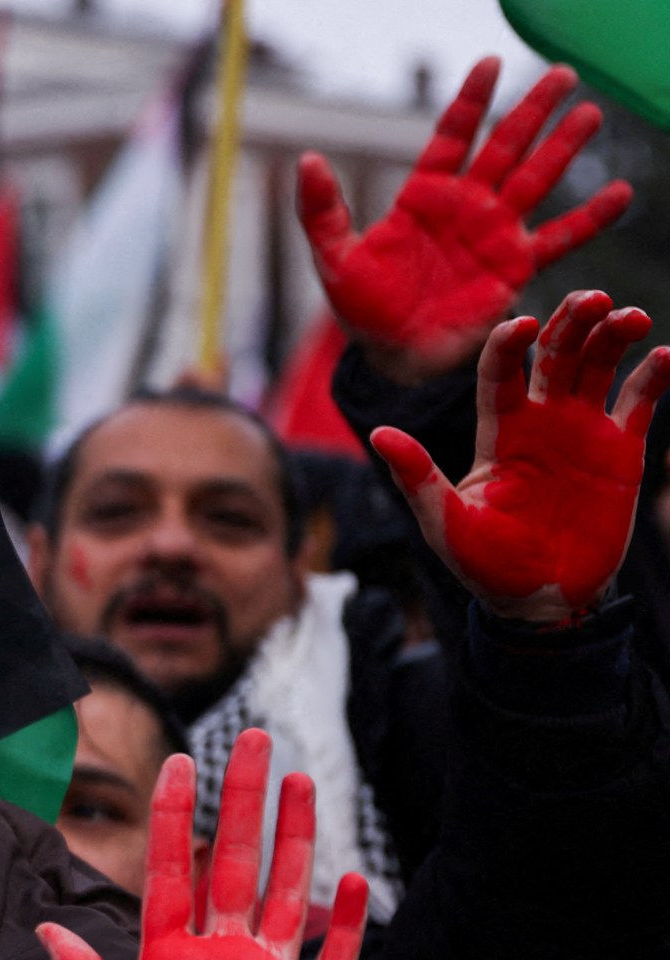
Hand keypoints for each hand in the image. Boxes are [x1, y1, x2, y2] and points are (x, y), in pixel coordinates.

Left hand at [39, 729, 366, 959]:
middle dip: (244, 803)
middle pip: (234, 866)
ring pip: (285, 897)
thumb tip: (51, 925)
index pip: (171, 876)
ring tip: (299, 780)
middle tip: (256, 739)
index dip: (177, 820)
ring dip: (295, 841)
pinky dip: (346, 926)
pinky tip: (350, 883)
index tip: (179, 763)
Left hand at [298, 59, 630, 383]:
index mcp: (425, 197)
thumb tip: (307, 160)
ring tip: (589, 115)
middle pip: (505, 146)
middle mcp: (466, 207)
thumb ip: (322, 210)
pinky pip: (559, 239)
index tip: (491, 65)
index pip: (453, 135)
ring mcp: (494, 234)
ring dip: (562, 149)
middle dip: (532, 111)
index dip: (471, 101)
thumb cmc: (362, 308)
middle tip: (562, 74)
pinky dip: (589, 219)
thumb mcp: (334, 258)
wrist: (391, 357)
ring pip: (536, 180)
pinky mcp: (514, 268)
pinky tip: (619, 195)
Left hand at [370, 289, 669, 624]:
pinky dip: (655, 374)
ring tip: (630, 317)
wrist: (540, 599)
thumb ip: (418, 478)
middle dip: (571, 321)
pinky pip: (640, 400)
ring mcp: (583, 430)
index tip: (521, 326)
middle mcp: (540, 420)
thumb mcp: (446, 523)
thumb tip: (378, 434)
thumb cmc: (484, 565)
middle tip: (592, 300)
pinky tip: (665, 354)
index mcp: (497, 430)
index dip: (508, 344)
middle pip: (556, 352)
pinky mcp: (622, 450)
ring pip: (599, 365)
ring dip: (614, 335)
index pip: (499, 371)